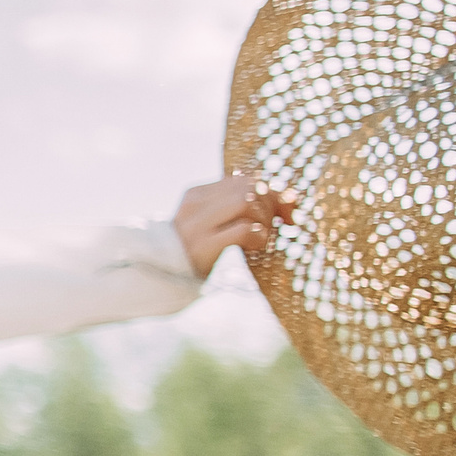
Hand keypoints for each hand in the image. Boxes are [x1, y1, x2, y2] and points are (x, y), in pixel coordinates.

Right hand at [172, 175, 296, 278]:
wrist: (162, 277)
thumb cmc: (199, 250)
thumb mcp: (217, 223)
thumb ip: (246, 206)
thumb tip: (293, 197)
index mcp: (196, 194)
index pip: (244, 178)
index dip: (272, 193)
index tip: (283, 214)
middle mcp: (194, 204)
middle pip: (247, 187)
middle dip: (270, 205)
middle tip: (273, 226)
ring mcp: (197, 225)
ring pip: (245, 202)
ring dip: (263, 220)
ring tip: (261, 237)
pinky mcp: (203, 247)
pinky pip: (244, 230)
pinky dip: (259, 237)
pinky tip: (255, 248)